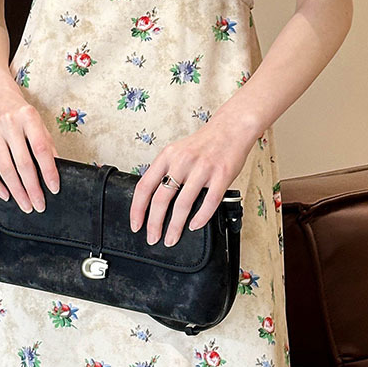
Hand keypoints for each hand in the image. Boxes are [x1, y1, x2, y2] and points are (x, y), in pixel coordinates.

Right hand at [0, 87, 60, 212]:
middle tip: (39, 205)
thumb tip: (56, 170)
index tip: (54, 188)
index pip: (41, 149)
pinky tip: (6, 195)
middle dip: (32, 188)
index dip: (49, 171)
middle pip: (23, 163)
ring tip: (26, 204)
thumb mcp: (38, 123)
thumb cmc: (20, 113)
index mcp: (28, 116)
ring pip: (5, 169)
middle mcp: (9, 123)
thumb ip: (47, 144)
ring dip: (16, 191)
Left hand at [129, 114, 254, 245]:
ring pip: (183, 204)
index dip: (137, 209)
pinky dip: (200, 218)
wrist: (231, 127)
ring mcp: (202, 168)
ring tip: (171, 238)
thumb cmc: (204, 143)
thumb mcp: (177, 152)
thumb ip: (165, 171)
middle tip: (153, 238)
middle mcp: (182, 161)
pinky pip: (209, 202)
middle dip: (154, 224)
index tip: (136, 225)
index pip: (144, 186)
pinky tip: (194, 226)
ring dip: (175, 227)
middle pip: (161, 199)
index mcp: (167, 156)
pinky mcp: (221, 175)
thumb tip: (152, 200)